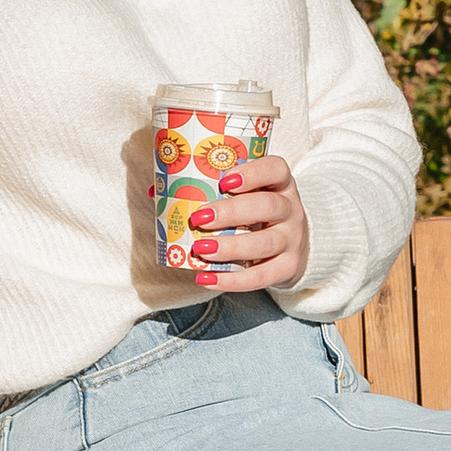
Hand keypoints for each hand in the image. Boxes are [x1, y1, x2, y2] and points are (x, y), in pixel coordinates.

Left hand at [204, 151, 309, 293]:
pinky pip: (261, 276)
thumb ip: (213, 191)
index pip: (276, 169)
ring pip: (265, 243)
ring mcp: (292, 240)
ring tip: (201, 249)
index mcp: (280, 184)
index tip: (224, 180)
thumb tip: (158, 191)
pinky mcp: (288, 267)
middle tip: (199, 218)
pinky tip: (208, 278)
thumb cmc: (258, 216)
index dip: (253, 173)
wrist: (292, 248)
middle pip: (268, 206)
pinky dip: (233, 281)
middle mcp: (291, 210)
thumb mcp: (248, 196)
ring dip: (230, 247)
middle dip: (231, 212)